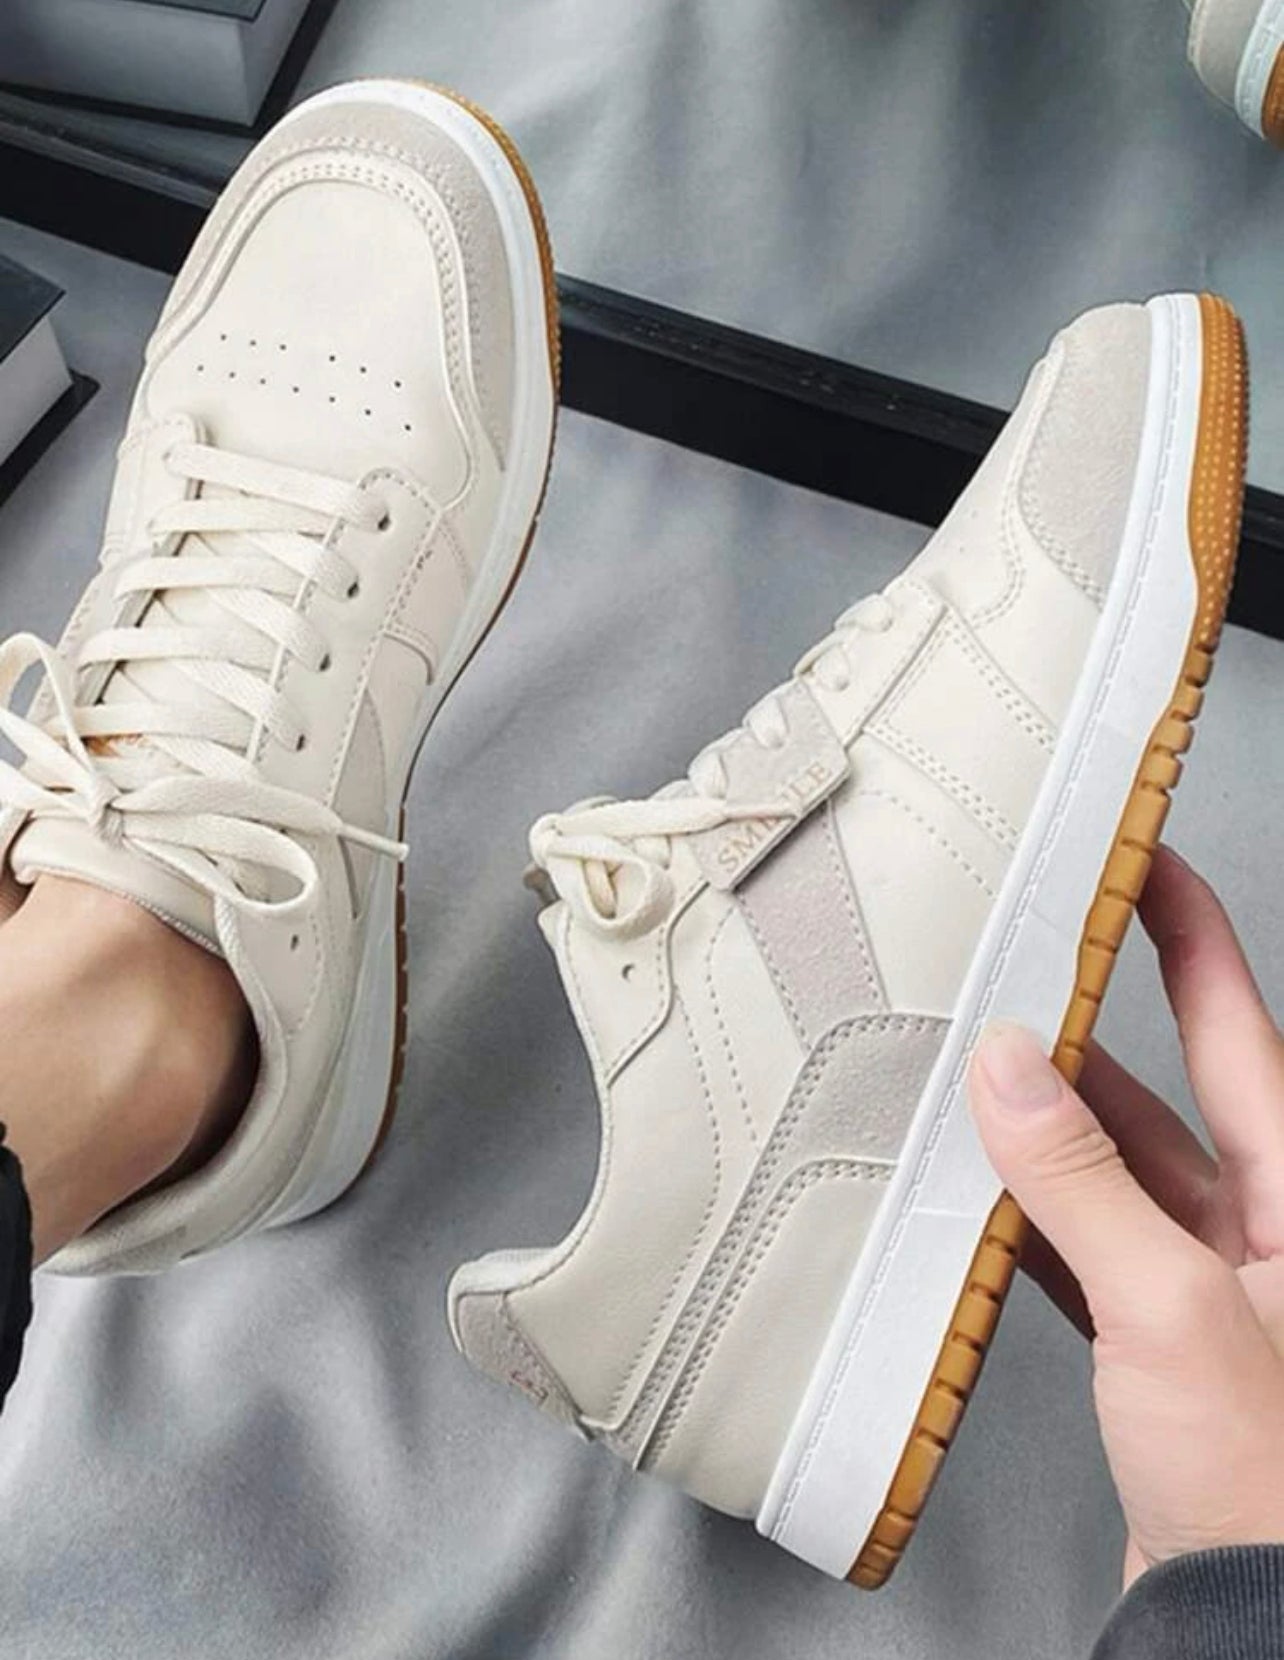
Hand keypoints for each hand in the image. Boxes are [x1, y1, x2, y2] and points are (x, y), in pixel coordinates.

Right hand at [969, 846, 1283, 1587]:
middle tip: (1009, 966)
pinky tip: (968, 1201)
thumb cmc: (1268, 1485)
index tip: (1137, 857)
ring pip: (1112, 1174)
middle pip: (1165, 1092)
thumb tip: (1012, 1064)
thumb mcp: (1172, 1309)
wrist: (1249, 1629)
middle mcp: (1264, 1230)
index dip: (1187, 931)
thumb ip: (1083, 1181)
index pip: (1237, 1023)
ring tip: (963, 1077)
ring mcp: (1210, 1288)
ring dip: (1041, 1134)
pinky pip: (1082, 1251)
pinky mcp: (1157, 1344)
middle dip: (1085, 1031)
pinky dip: (1024, 1222)